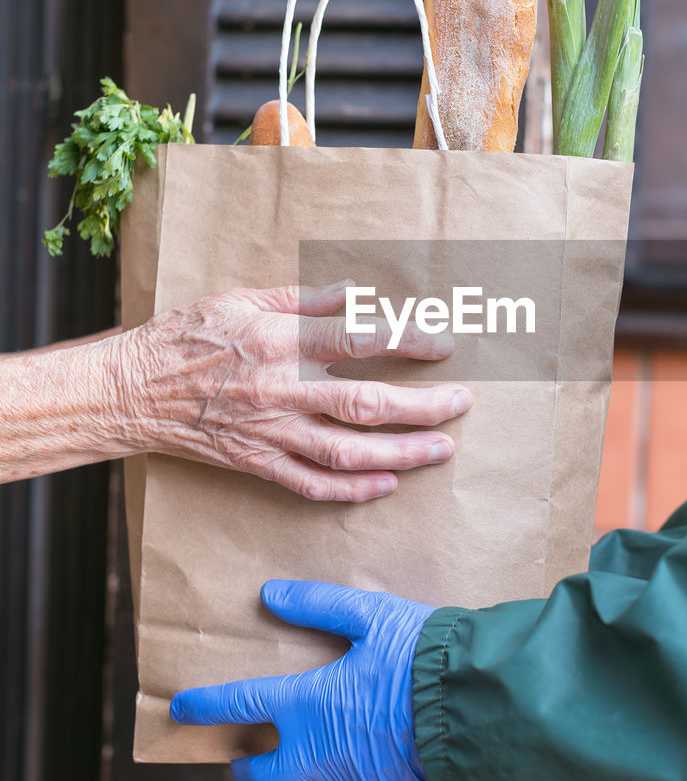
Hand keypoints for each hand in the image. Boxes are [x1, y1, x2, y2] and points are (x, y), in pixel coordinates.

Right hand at [120, 282, 471, 500]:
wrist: (130, 391)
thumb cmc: (185, 336)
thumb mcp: (241, 299)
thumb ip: (303, 298)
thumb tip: (355, 291)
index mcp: (277, 341)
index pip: (356, 340)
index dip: (406, 340)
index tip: (442, 343)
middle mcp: (279, 390)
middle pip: (365, 404)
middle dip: (422, 407)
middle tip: (462, 404)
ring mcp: (269, 433)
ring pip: (348, 452)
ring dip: (402, 454)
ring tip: (442, 449)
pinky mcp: (257, 464)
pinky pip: (313, 486)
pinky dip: (353, 490)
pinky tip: (387, 485)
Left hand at [170, 579, 435, 780]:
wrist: (478, 709)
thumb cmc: (423, 656)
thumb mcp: (372, 616)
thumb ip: (321, 605)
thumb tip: (272, 596)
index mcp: (309, 707)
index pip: (240, 707)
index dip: (205, 706)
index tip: (179, 708)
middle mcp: (322, 754)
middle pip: (264, 779)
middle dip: (246, 770)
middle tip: (241, 758)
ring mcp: (357, 780)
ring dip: (306, 767)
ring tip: (315, 744)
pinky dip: (359, 767)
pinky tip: (377, 745)